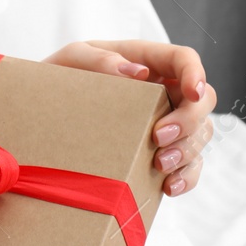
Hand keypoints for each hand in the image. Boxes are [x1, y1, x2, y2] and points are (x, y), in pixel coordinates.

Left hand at [43, 40, 216, 196]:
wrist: (41, 120)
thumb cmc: (58, 82)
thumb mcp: (69, 61)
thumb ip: (96, 59)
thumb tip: (136, 73)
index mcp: (147, 62)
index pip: (185, 59)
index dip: (196, 73)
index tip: (192, 92)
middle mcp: (164, 92)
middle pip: (204, 100)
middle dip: (189, 120)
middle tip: (159, 137)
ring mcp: (167, 125)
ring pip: (200, 135)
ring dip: (187, 151)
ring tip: (160, 165)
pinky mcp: (162, 155)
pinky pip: (190, 167)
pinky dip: (186, 177)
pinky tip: (169, 187)